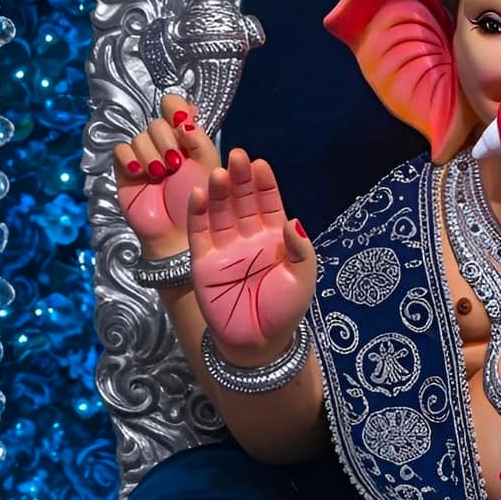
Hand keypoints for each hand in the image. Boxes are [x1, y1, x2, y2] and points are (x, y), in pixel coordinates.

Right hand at [114, 94, 219, 257]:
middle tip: (174, 164)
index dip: (175, 109)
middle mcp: (165, 144)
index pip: (175, 107)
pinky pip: (121, 150)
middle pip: (156, 122)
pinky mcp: (126, 170)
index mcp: (187, 139)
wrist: (177, 232)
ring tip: (160, 175)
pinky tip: (140, 174)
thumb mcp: (208, 167)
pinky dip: (130, 159)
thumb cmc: (198, 200)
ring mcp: (144, 156)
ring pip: (139, 136)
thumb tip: (185, 114)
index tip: (182, 123)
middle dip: (166, 141)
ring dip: (151, 155)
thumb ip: (199, 139)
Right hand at [187, 148, 315, 362]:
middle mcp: (248, 237)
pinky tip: (201, 194)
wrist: (258, 344)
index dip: (264, 184)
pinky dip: (199, 213)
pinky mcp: (203, 261)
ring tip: (219, 173)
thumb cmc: (284, 311)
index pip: (268, 203)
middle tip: (237, 156)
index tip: (260, 164)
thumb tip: (293, 220)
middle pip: (242, 201)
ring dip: (220, 192)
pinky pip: (199, 232)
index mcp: (274, 237)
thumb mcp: (301, 278)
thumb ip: (300, 249)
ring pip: (220, 212)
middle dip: (241, 179)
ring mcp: (224, 247)